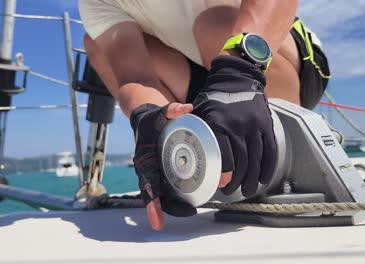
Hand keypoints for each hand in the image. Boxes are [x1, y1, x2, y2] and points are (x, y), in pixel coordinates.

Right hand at [131, 103, 195, 230]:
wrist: (145, 120)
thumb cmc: (152, 119)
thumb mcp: (160, 112)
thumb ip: (172, 109)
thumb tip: (187, 108)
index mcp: (144, 160)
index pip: (147, 186)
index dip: (152, 204)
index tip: (157, 221)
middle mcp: (146, 170)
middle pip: (154, 196)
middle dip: (167, 210)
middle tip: (189, 213)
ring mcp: (153, 173)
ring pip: (161, 195)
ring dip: (174, 206)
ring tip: (192, 211)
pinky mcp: (160, 172)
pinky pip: (166, 189)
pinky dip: (175, 197)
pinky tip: (189, 201)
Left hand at [193, 56, 277, 197]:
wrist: (237, 77)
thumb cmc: (213, 98)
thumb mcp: (198, 110)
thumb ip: (192, 129)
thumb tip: (186, 154)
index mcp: (218, 122)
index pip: (223, 154)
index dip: (224, 173)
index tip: (221, 184)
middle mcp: (238, 124)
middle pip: (241, 161)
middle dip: (237, 181)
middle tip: (231, 191)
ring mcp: (255, 125)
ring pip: (257, 159)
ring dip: (252, 178)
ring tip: (247, 190)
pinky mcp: (267, 125)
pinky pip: (270, 150)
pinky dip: (268, 167)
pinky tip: (263, 179)